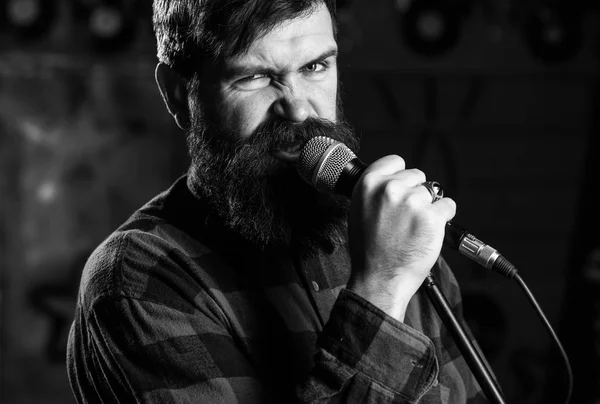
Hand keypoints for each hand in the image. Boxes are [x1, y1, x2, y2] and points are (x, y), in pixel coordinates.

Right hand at [346, 155, 455, 321]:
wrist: (379, 278)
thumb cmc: (368, 250)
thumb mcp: (359, 211)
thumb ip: (375, 192)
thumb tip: (393, 180)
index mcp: (368, 184)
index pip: (396, 161)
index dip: (401, 176)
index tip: (402, 189)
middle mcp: (390, 189)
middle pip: (417, 176)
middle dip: (415, 193)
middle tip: (405, 218)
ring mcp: (412, 202)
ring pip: (433, 192)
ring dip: (429, 207)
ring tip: (414, 228)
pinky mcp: (432, 217)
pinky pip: (448, 206)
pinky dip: (442, 218)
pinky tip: (427, 232)